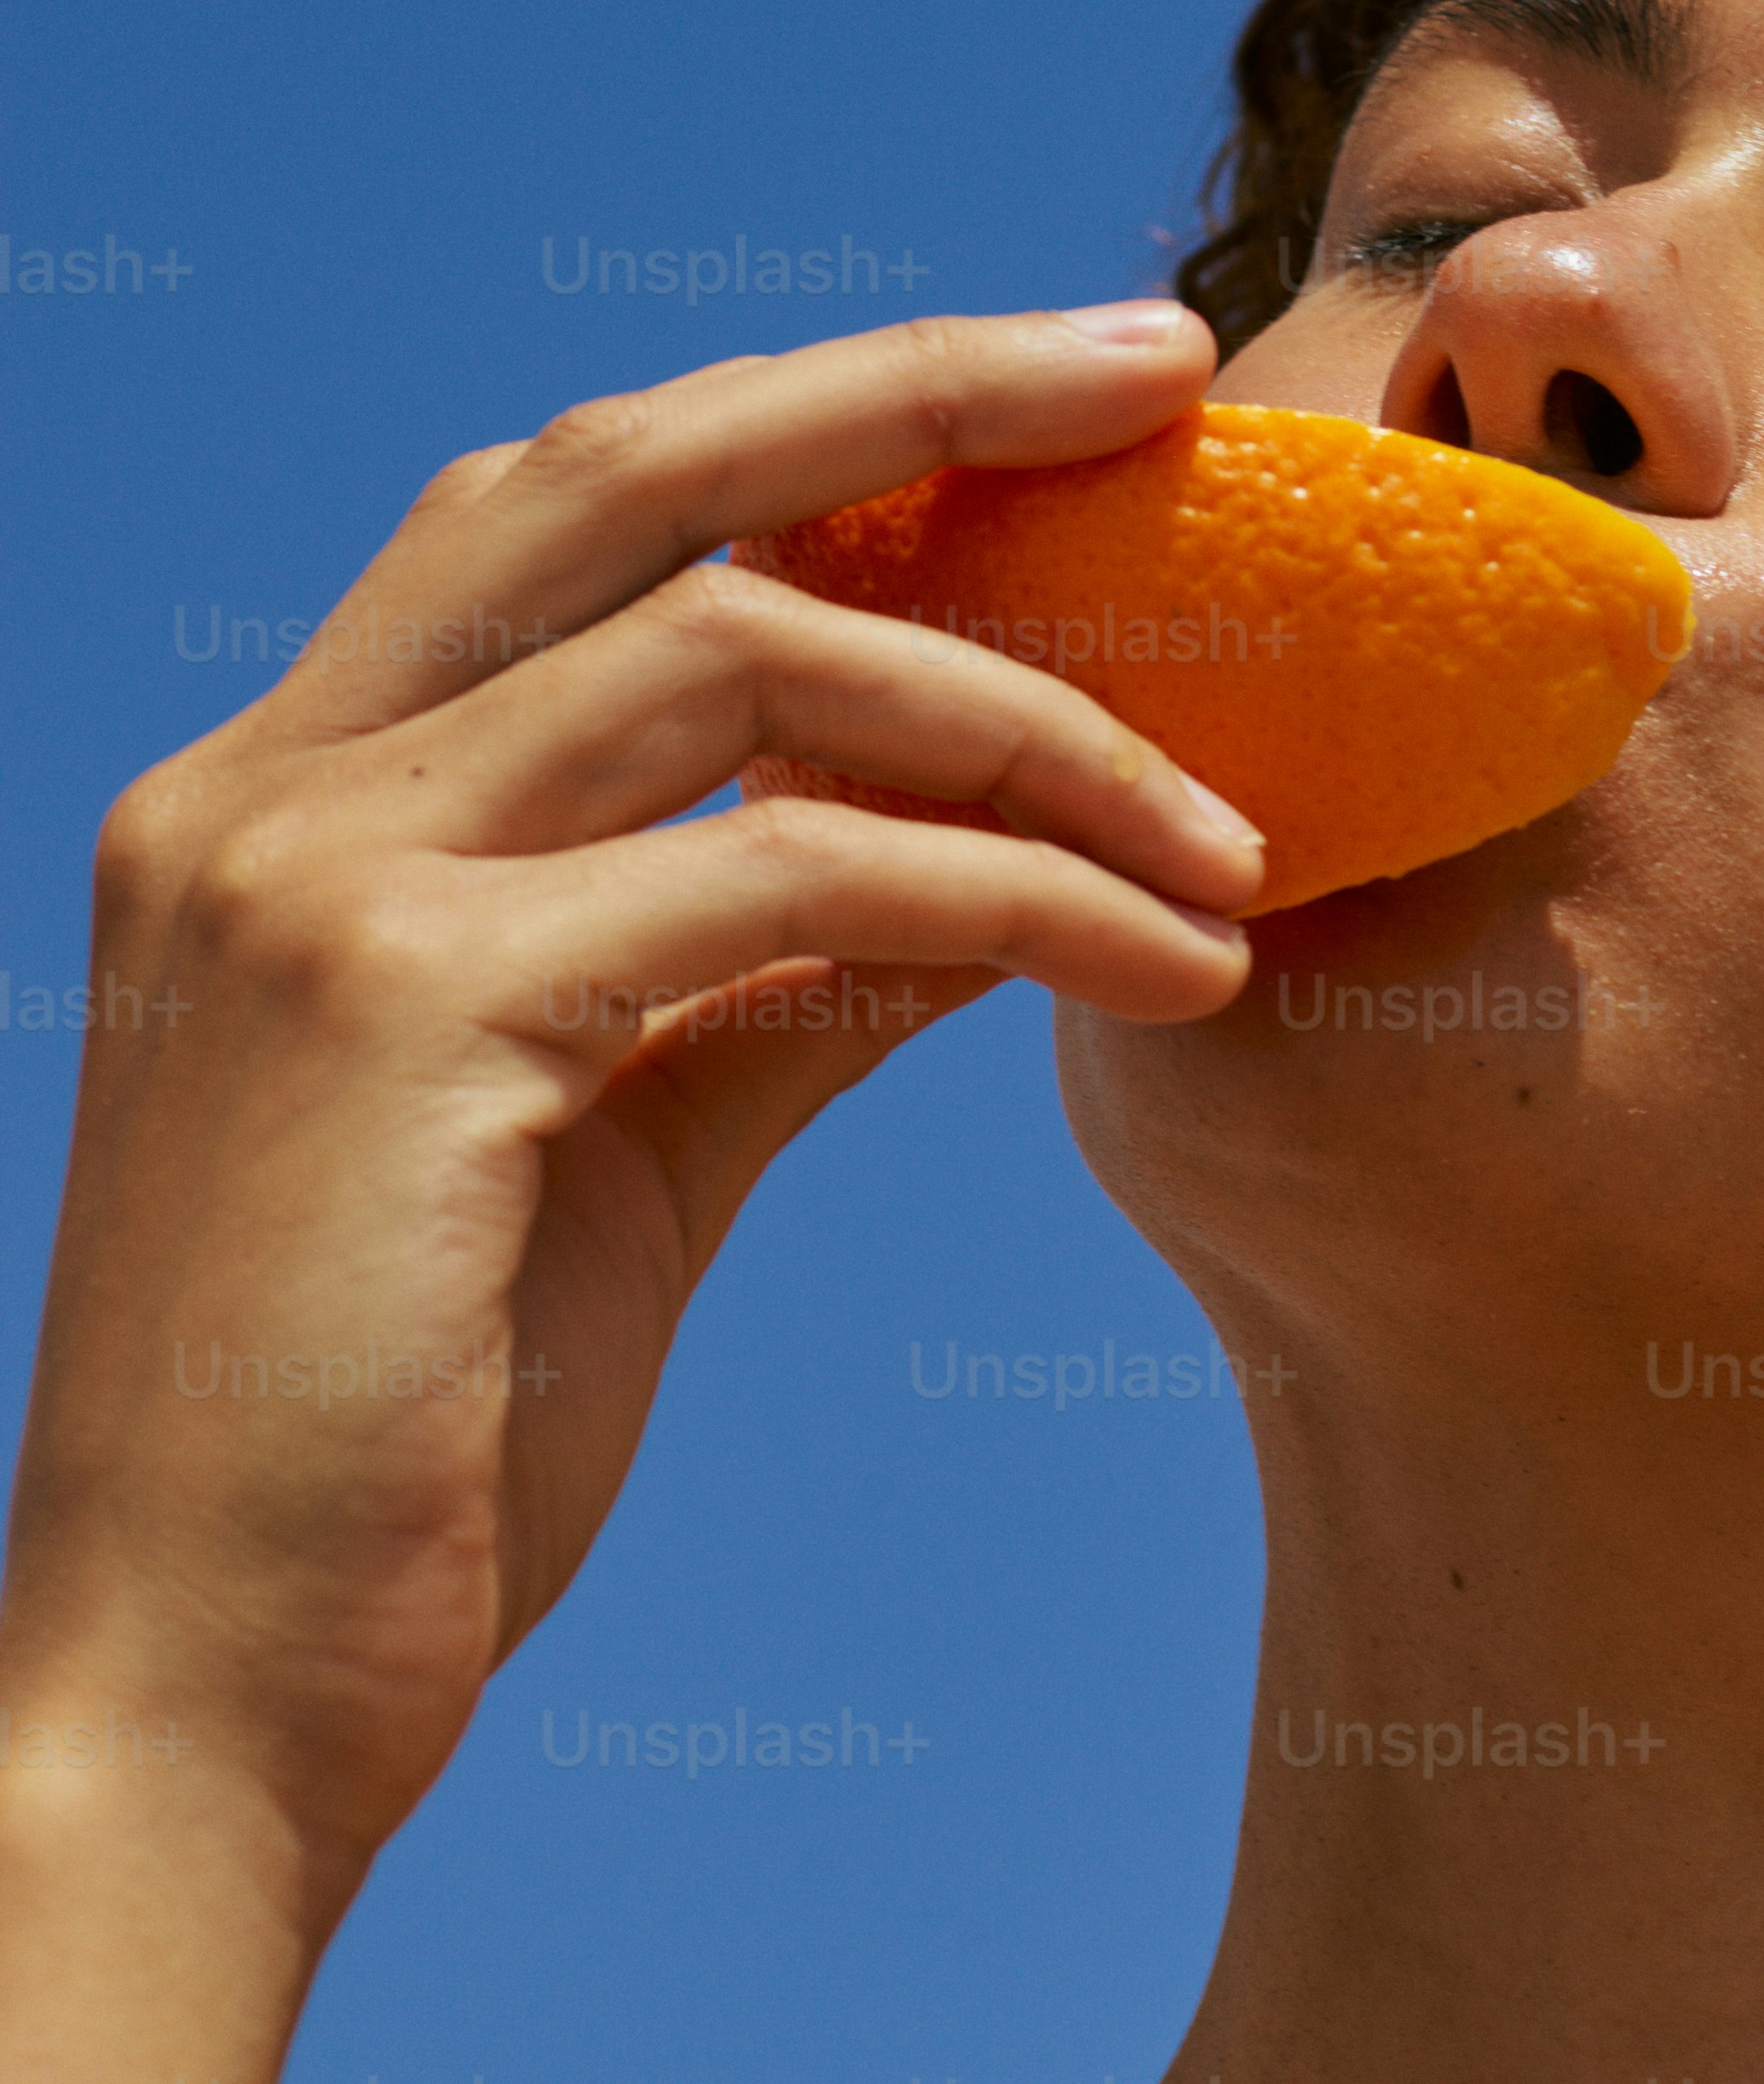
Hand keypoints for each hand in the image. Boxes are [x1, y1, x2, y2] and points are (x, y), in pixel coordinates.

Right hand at [4, 304, 1259, 1903]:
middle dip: (919, 386)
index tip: (1046, 403)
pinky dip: (1021, 897)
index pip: (565, 513)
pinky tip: (1180, 965)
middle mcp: (265, 792)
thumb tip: (978, 869)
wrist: (208, 1714)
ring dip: (1040, 726)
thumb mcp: (616, 1148)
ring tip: (1236, 845)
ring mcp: (314, 880)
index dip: (807, 425)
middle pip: (634, 469)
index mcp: (281, 803)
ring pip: (751, 655)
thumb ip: (766, 978)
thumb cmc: (405, 1453)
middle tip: (1158, 370)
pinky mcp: (412, 1010)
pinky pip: (796, 875)